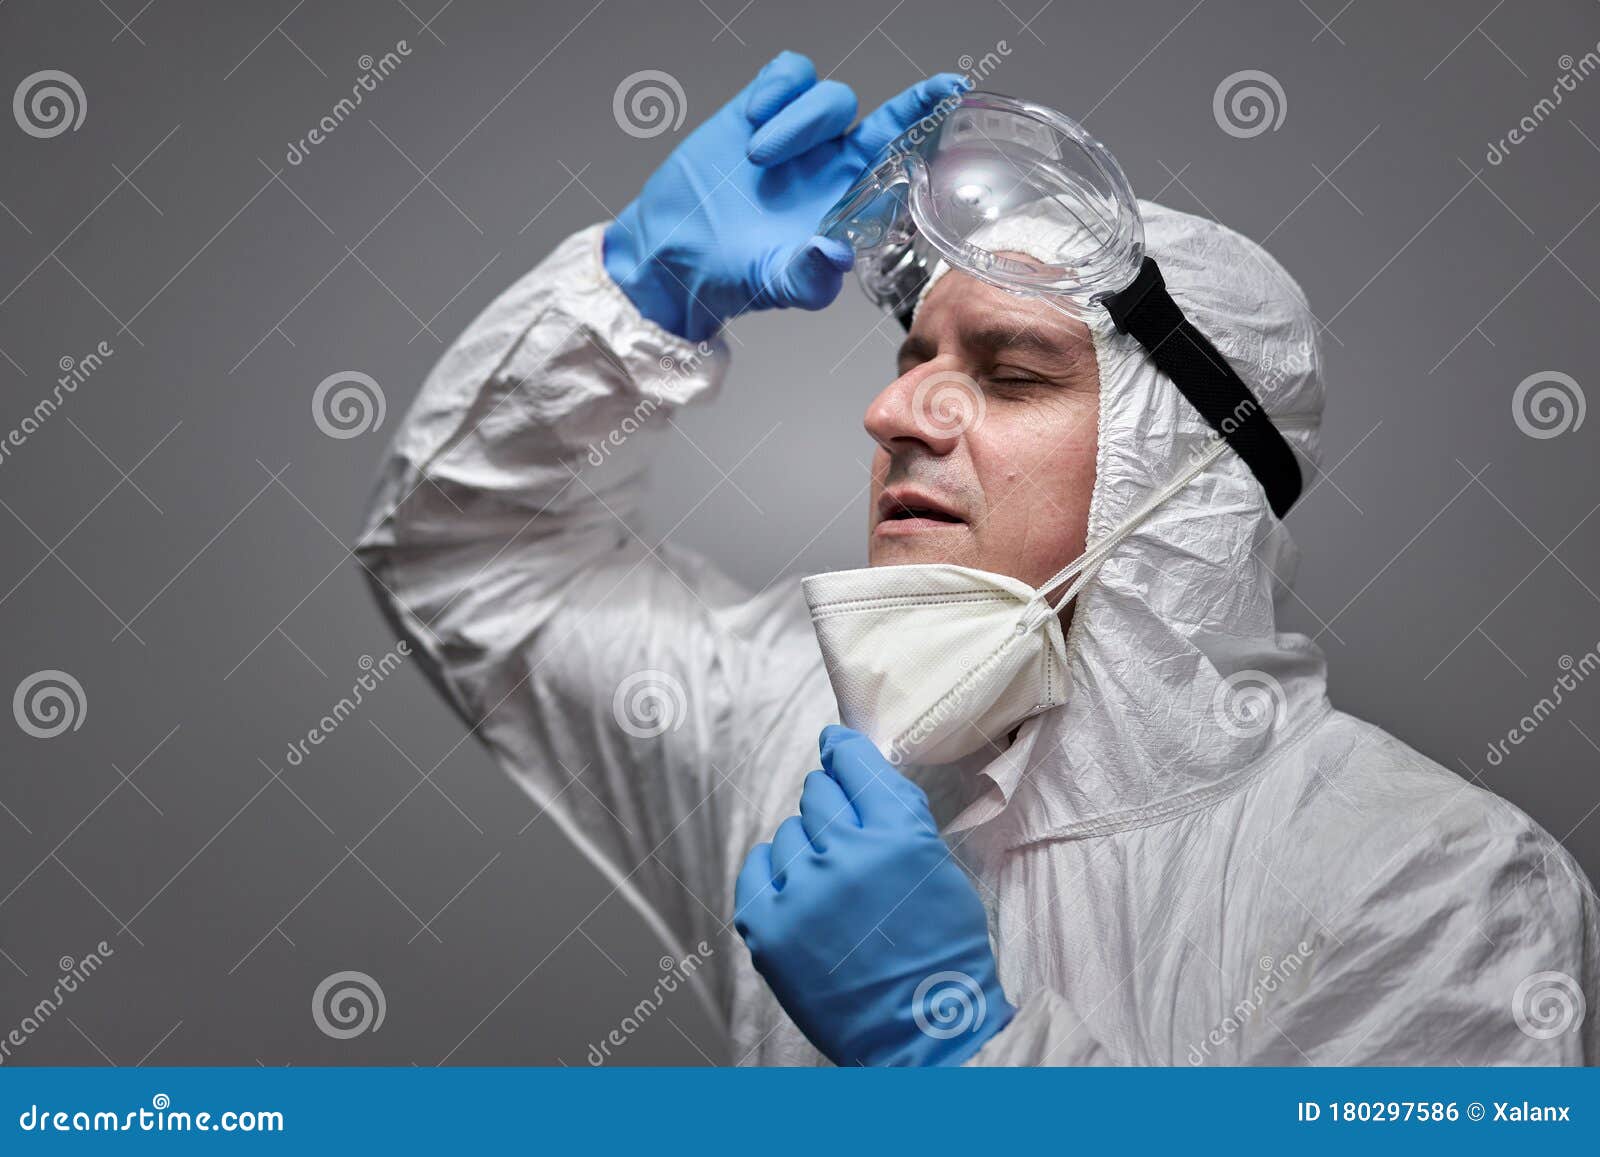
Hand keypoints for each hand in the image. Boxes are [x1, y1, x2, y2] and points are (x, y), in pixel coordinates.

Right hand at [604, 52, 966, 340]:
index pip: (900, 154)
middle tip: (829, 143)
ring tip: (760, 158)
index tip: (951, 91)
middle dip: (875, 109)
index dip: (926, 120)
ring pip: (828, 97)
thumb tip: (834, 253)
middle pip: (875, 116)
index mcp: (848, 200)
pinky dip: (776, 90)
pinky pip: (788, 74)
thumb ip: (810, 276)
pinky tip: (752, 121)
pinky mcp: (757, 111)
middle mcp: (831, 163)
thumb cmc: (734, 276)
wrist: (674, 255)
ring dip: (798, 122)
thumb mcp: (776, 285)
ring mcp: (797, 135)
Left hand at [734, 726, 1014, 1065]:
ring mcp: (800, 893)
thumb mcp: (936, 866)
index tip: (835, 748)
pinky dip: (776, 873)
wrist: (919, 1033)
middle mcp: (845, 857)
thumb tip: (848, 761)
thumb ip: (894, 813)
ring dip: (808, 849)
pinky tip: (801, 894)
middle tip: (852, 847)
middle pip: (817, 794)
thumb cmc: (938, 951)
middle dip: (833, 810)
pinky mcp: (767, 927)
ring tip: (836, 891)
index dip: (843, 752)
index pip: (852, 763)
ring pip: (788, 831)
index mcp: (898, 837)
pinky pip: (757, 866)